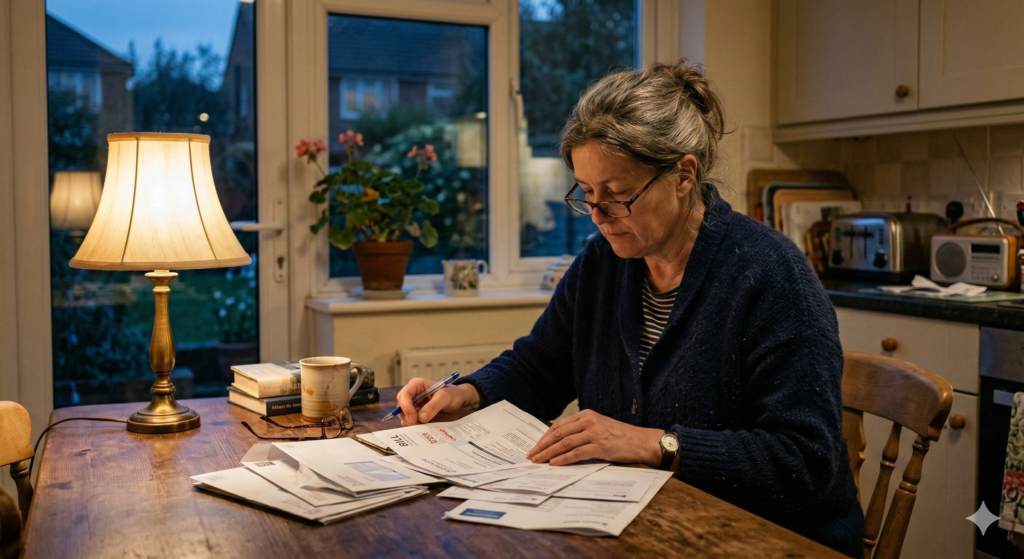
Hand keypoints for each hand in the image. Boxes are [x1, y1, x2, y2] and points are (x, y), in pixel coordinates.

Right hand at [395, 378, 481, 425]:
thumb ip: (433, 406)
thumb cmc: (454, 394)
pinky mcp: (420, 419)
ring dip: (413, 425)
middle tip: (418, 424)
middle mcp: (413, 397)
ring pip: (406, 419)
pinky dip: (417, 429)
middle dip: (407, 418)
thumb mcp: (445, 397)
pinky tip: (427, 430)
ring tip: (425, 426)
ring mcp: (415, 409)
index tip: (413, 417)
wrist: (462, 403)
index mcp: (417, 386)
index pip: (403, 395)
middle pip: (401, 409)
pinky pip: (413, 426)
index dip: (405, 407)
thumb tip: (421, 417)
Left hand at [526, 409, 664, 466]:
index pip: (559, 425)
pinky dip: (563, 459)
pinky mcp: (600, 446)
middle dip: (542, 445)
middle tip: (531, 455)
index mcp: (586, 415)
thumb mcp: (599, 427)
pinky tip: (554, 463)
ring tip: (537, 461)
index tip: (535, 446)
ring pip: (564, 443)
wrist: (641, 442)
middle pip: (558, 433)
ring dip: (548, 453)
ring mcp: (594, 433)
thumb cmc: (620, 437)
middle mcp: (588, 421)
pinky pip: (576, 453)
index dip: (545, 437)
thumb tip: (560, 444)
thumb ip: (582, 431)